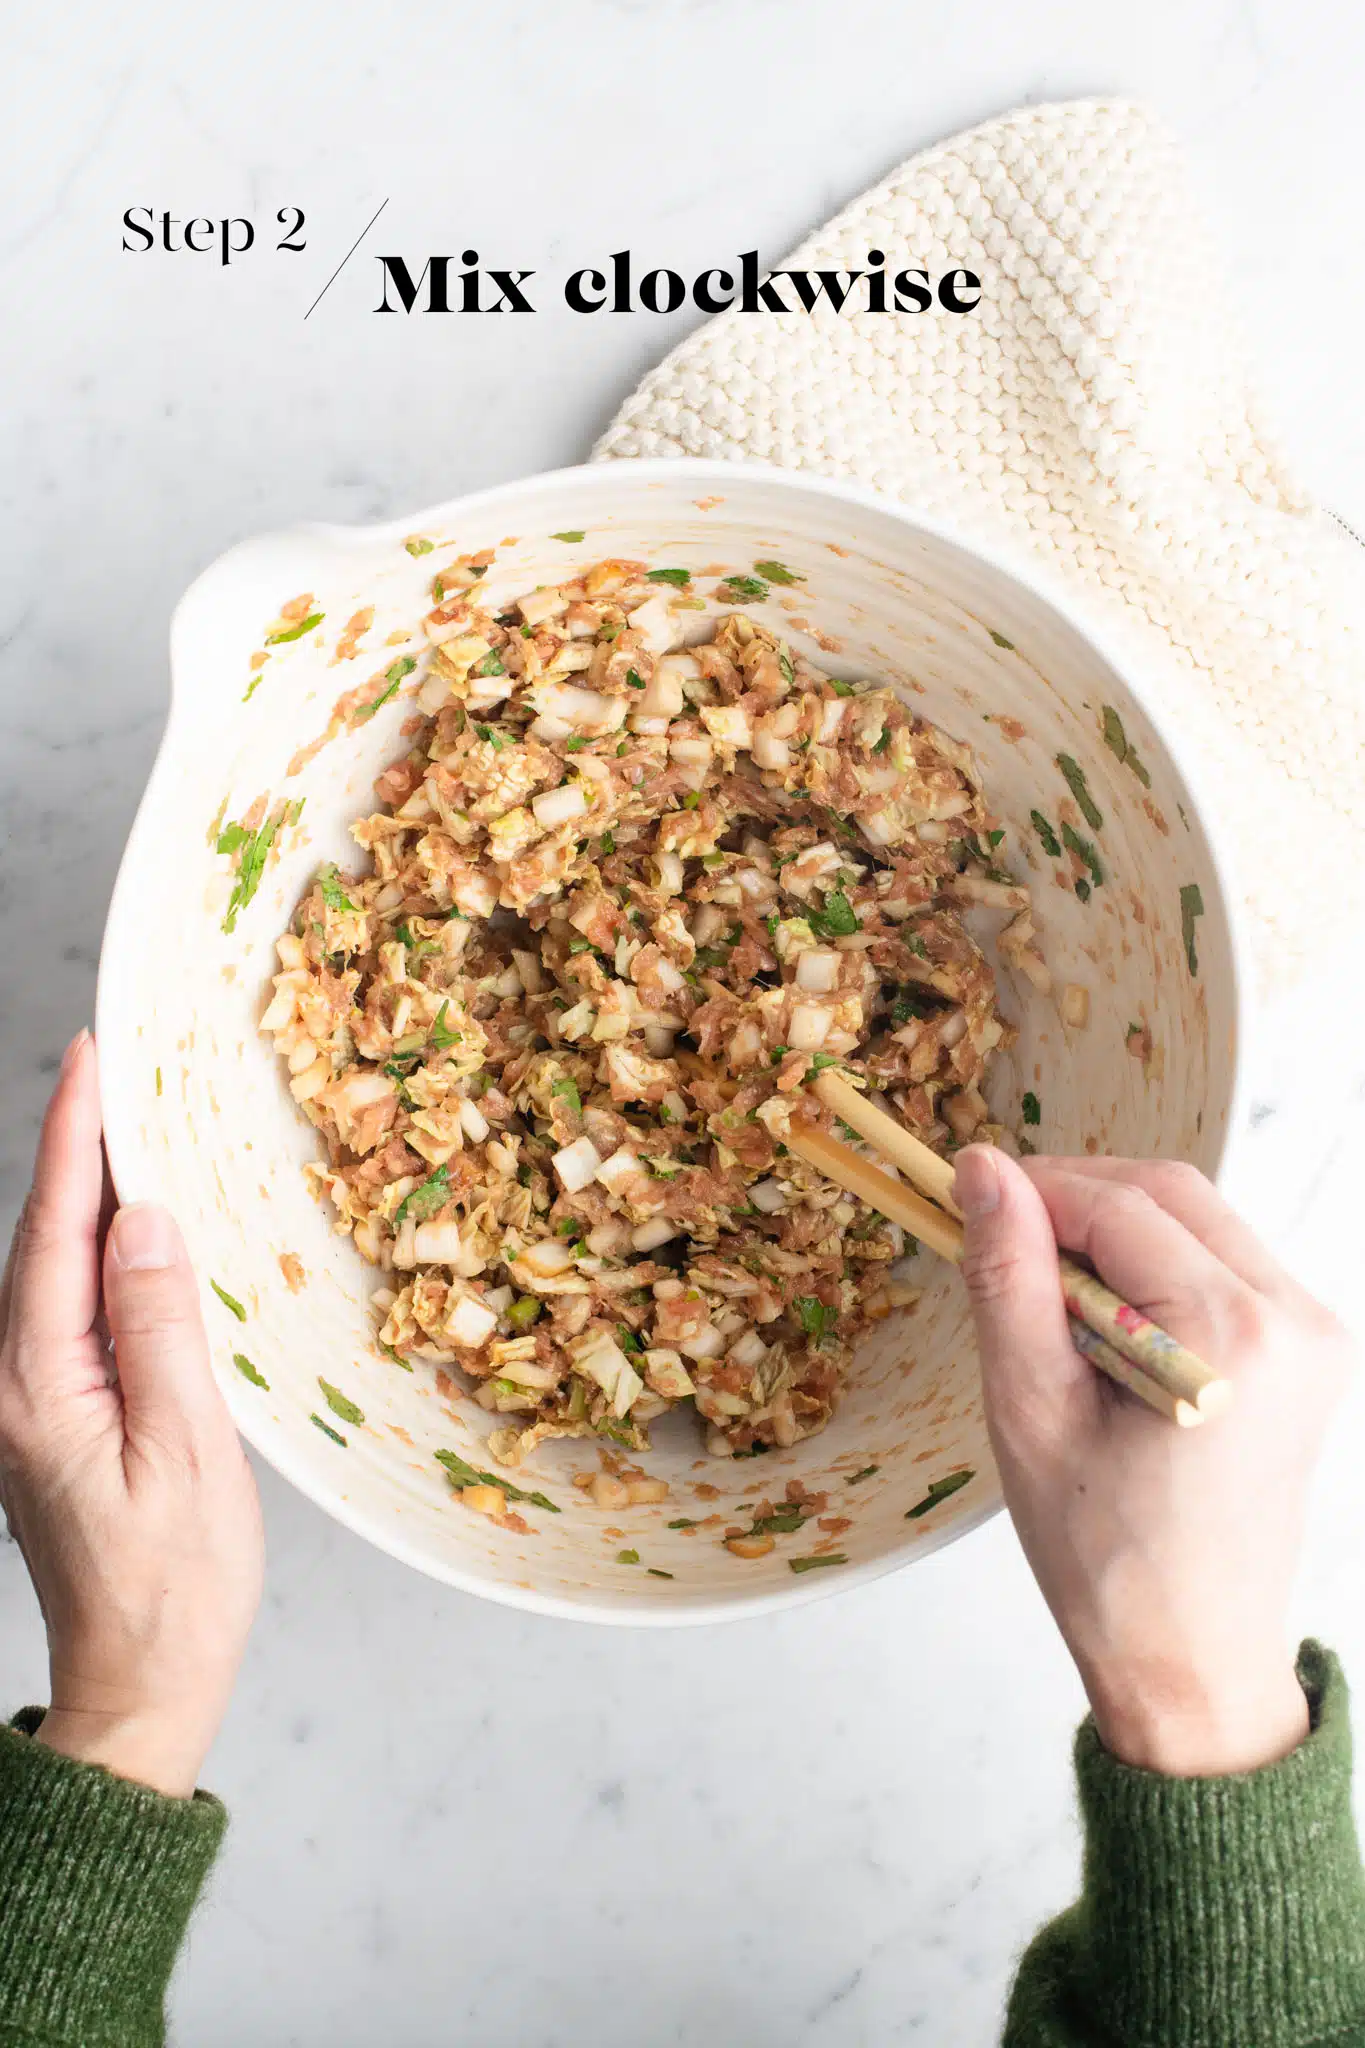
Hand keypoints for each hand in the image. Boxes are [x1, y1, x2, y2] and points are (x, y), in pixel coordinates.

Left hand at [0, 1032, 262, 1797]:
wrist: (139, 1687)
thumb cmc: (174, 1586)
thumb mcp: (187, 1450)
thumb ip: (161, 1327)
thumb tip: (145, 1219)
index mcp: (38, 1386)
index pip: (55, 1231)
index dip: (78, 1137)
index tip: (93, 1057)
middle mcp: (13, 1385)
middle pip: (42, 1238)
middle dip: (78, 1145)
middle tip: (118, 1065)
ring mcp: (27, 1404)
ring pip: (52, 1270)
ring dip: (87, 1193)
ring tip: (130, 1123)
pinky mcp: (52, 1419)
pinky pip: (68, 1308)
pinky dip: (95, 1250)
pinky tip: (130, 1230)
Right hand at [954, 1146, 1351, 1776]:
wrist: (1191, 1660)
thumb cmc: (1106, 1559)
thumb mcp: (1032, 1410)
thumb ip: (1008, 1277)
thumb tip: (983, 1169)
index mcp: (1234, 1339)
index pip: (1121, 1206)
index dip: (1036, 1190)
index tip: (968, 1201)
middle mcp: (1296, 1322)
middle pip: (1172, 1194)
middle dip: (1076, 1197)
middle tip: (998, 1237)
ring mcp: (1314, 1337)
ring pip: (1200, 1220)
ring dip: (1115, 1230)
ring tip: (1045, 1295)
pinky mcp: (1308, 1354)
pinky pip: (1224, 1264)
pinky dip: (1156, 1267)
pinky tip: (1103, 1323)